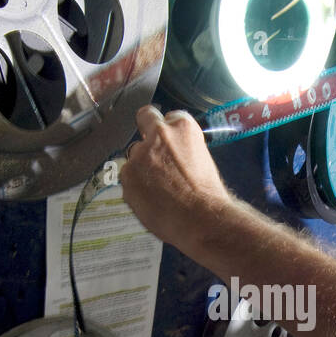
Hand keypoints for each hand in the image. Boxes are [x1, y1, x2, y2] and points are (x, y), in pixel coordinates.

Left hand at [119, 105, 232, 249]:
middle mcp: (158, 135)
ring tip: (157, 189)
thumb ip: (183, 149)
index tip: (169, 140)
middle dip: (146, 129)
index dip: (169, 130)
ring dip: (141, 166)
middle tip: (152, 147)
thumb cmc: (208, 194)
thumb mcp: (202, 159)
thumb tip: (172, 155)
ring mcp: (139, 155)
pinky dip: (136, 188)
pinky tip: (151, 200)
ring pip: (134, 155)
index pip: (170, 116)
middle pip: (144, 119)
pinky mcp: (127, 177)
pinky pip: (129, 179)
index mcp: (182, 128)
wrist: (201, 220)